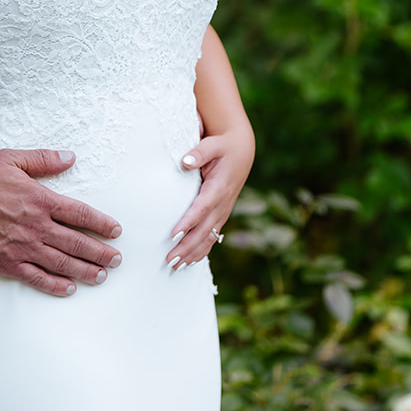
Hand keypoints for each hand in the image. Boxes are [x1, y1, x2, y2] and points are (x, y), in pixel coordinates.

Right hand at [0, 149, 122, 297]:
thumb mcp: (13, 159)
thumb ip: (44, 160)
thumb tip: (70, 157)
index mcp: (41, 200)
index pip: (81, 215)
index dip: (102, 224)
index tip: (116, 232)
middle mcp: (38, 226)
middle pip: (78, 243)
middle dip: (101, 253)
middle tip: (116, 260)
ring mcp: (24, 247)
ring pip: (63, 263)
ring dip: (86, 271)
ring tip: (102, 276)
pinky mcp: (8, 263)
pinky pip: (37, 278)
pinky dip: (56, 285)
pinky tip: (69, 288)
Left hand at [166, 126, 254, 270]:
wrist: (241, 151)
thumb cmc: (223, 146)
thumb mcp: (212, 144)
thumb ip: (199, 152)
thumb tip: (184, 162)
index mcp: (219, 187)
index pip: (201, 208)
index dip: (188, 222)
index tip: (172, 234)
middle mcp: (222, 204)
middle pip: (203, 230)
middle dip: (187, 246)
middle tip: (169, 260)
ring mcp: (222, 212)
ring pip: (208, 238)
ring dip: (192, 254)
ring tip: (175, 267)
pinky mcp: (221, 215)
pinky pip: (212, 237)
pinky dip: (201, 251)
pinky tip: (189, 262)